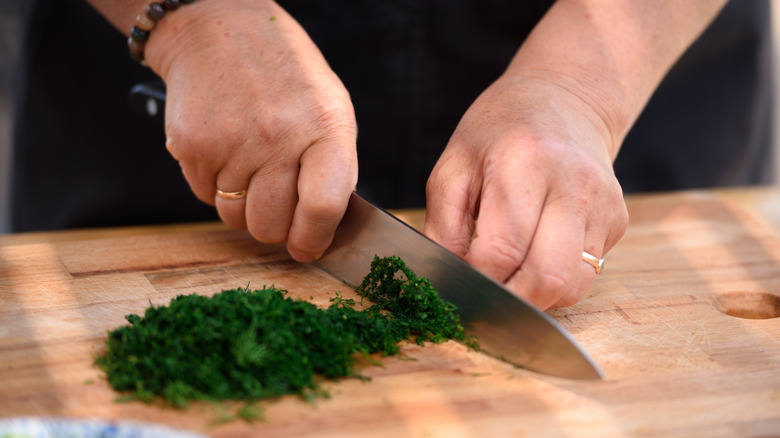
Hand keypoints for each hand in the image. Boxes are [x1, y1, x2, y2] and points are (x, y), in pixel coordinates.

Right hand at [145, 0, 357, 261]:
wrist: (217, 29)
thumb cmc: (284, 74)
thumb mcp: (329, 108)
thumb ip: (333, 168)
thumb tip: (324, 228)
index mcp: (325, 126)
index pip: (323, 207)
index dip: (314, 239)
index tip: (307, 248)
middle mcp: (279, 137)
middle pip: (270, 225)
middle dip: (274, 226)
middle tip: (275, 203)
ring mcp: (232, 143)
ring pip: (234, 218)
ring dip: (242, 205)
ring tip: (250, 165)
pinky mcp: (192, 147)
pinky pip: (204, 197)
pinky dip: (215, 185)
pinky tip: (226, 150)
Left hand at [424, 73, 628, 309]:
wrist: (564, 99)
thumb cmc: (498, 132)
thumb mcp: (452, 167)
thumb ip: (443, 227)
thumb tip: (448, 280)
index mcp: (525, 164)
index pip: (501, 252)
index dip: (475, 281)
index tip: (457, 285)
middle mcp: (573, 185)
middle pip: (546, 278)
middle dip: (509, 303)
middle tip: (483, 302)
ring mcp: (603, 205)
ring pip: (572, 287)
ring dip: (535, 298)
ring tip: (507, 282)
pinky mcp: (617, 221)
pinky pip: (586, 276)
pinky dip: (555, 283)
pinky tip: (534, 259)